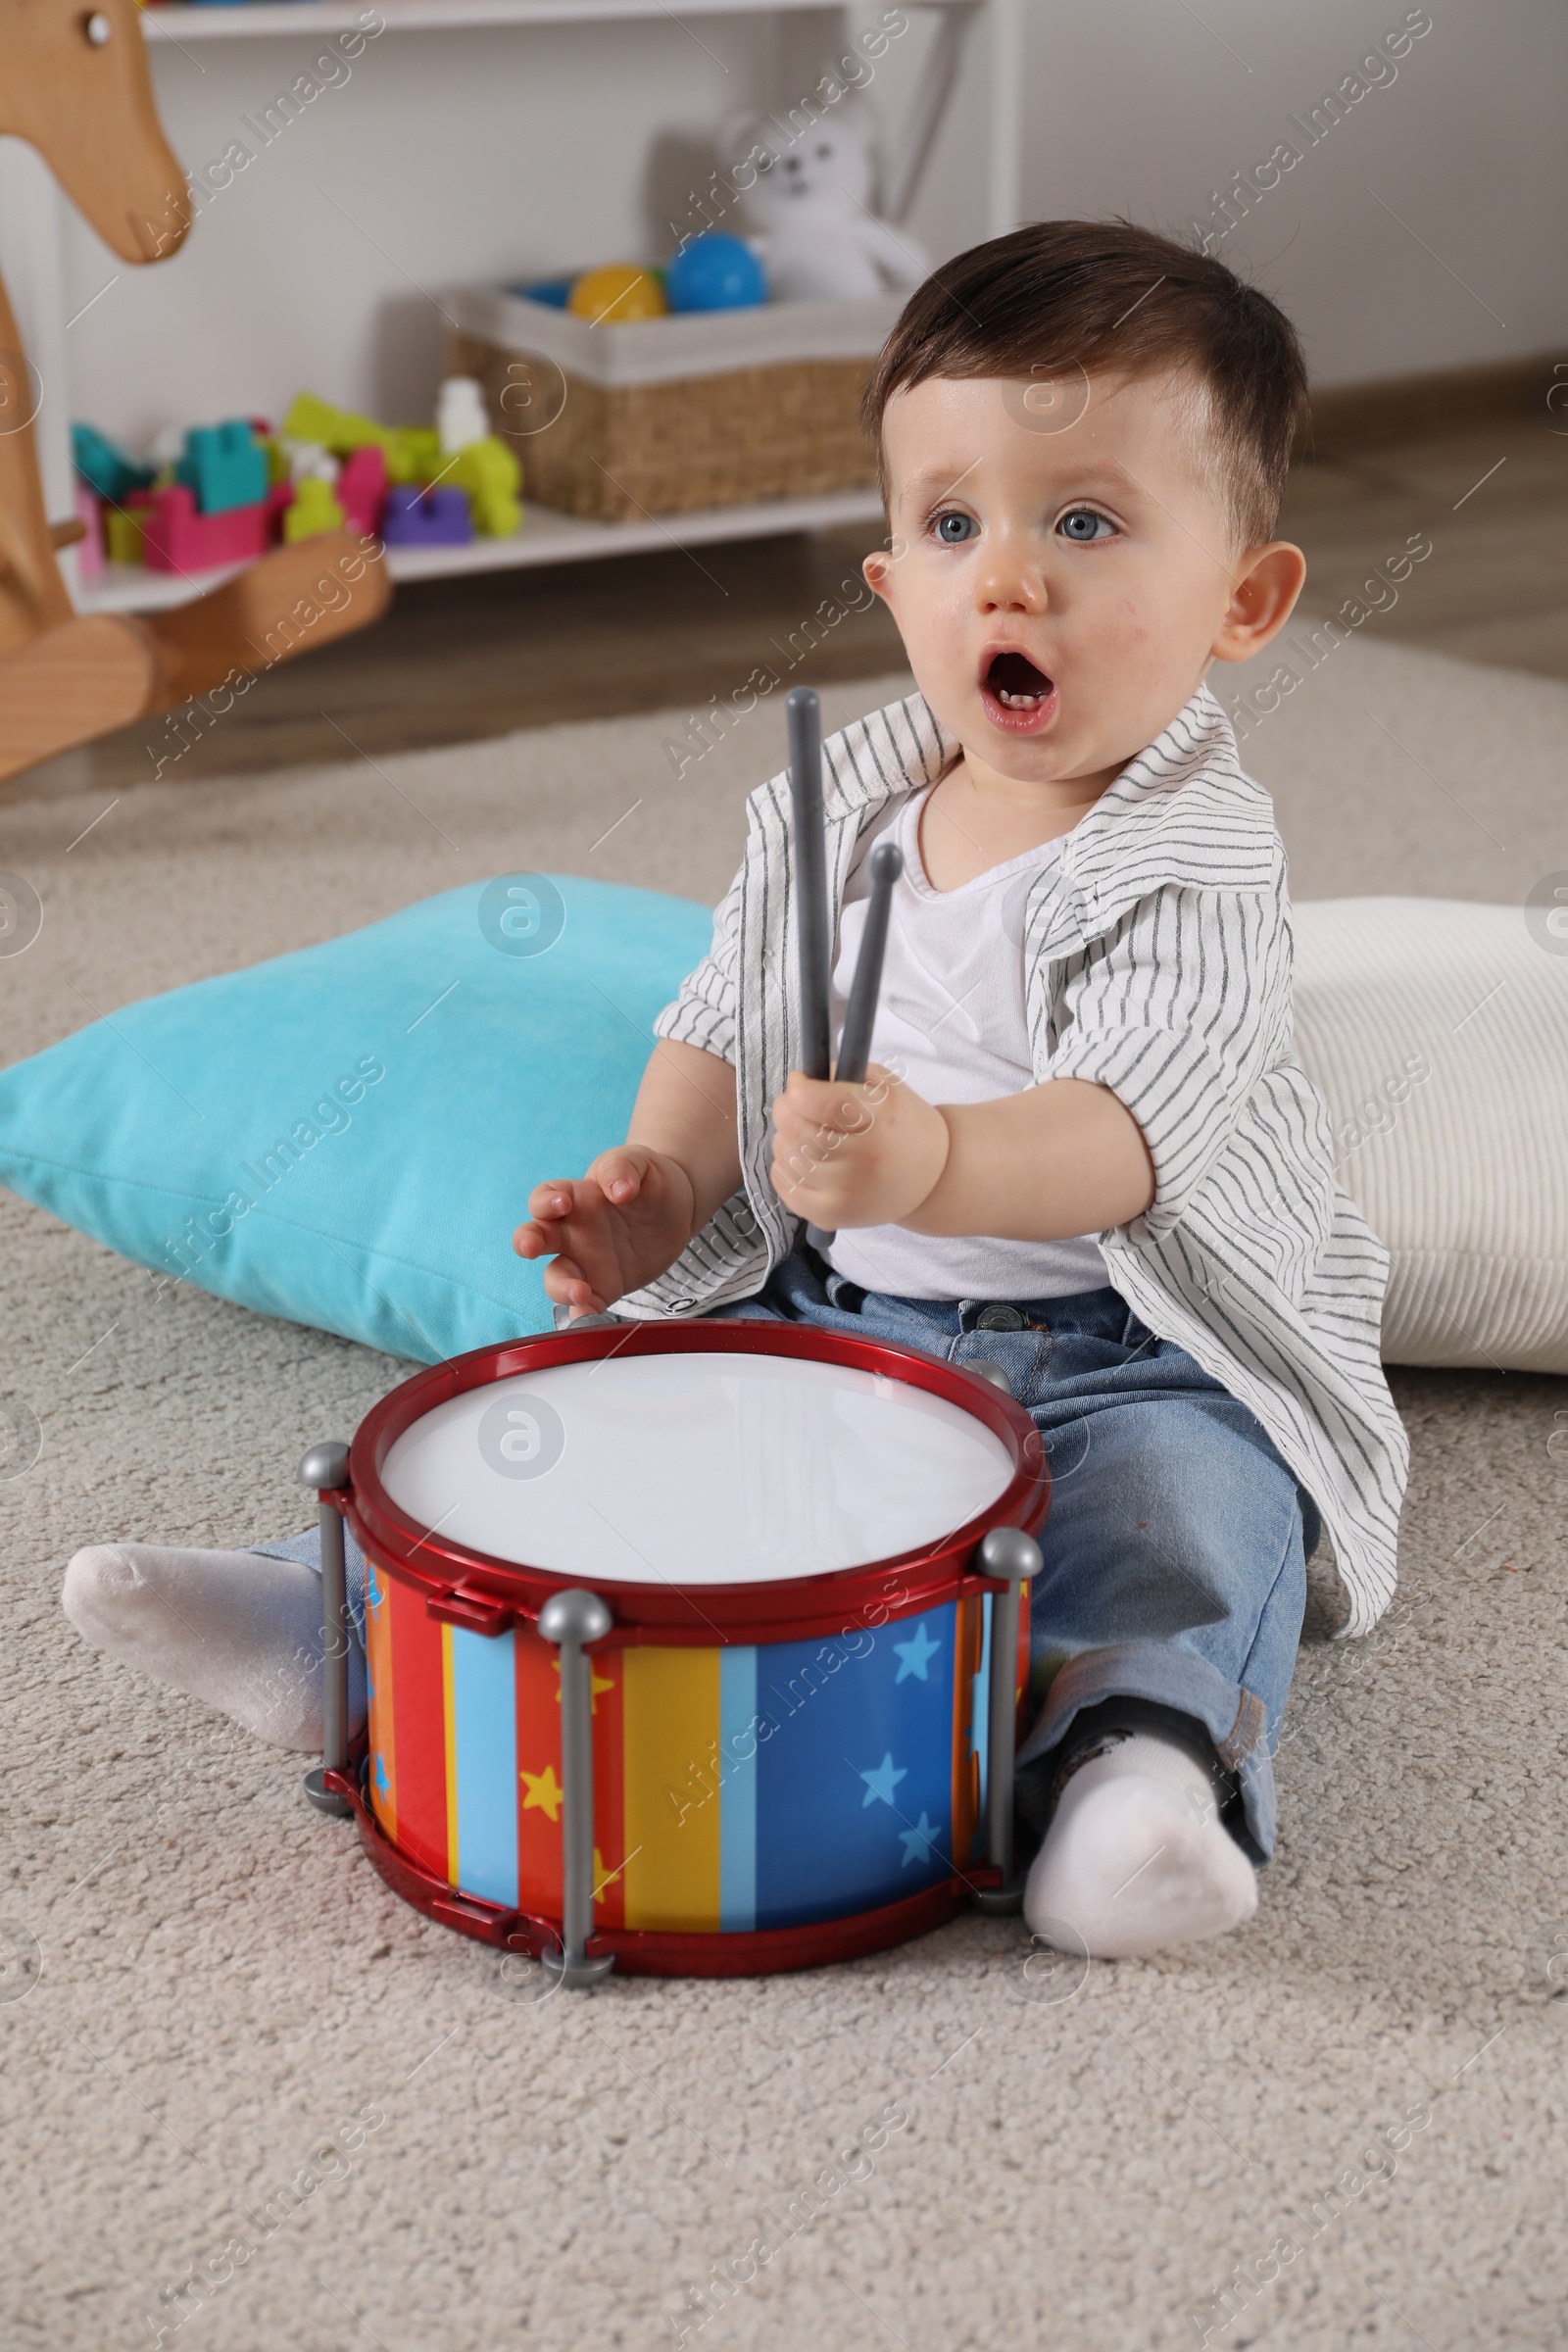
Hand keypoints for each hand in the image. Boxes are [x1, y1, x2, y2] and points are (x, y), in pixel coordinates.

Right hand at [513, 1146, 695, 1314]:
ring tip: (579, 1291)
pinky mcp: (604, 1287)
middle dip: (526, 1242)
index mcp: (576, 1197)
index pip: (545, 1197)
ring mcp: (585, 1262)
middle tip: (531, 1247)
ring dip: (560, 1287)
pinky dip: (582, 1314)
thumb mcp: (639, 1162)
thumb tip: (618, 1190)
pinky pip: (585, 1304)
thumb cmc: (648, 1179)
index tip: (562, 1203)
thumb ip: (622, 1168)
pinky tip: (589, 1318)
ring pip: (556, 1278)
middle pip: (534, 1238)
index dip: (545, 1201)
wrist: (677, 1209)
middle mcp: (572, 1232)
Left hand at [769, 1064, 949, 1229]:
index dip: (798, 1088)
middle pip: (797, 1130)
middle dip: (786, 1110)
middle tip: (794, 1105)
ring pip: (788, 1158)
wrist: (932, 1177)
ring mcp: (847, 1193)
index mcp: (880, 1119)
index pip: (817, 1101)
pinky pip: (787, 1188)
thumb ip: (844, 1075)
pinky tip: (803, 1160)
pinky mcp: (833, 1216)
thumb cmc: (902, 1125)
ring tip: (804, 1134)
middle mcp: (864, 1159)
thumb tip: (800, 1081)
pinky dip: (784, 1169)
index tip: (801, 1081)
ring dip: (785, 1139)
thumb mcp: (886, 1087)